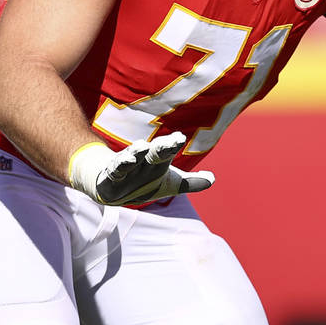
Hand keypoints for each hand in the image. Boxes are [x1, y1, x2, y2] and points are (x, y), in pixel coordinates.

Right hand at [68, 131, 214, 205]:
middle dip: (163, 147)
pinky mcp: (112, 176)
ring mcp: (127, 167)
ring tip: (143, 145)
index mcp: (158, 162)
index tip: (180, 138)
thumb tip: (213, 179)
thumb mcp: (169, 184)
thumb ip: (190, 182)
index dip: (172, 144)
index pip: (167, 151)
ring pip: (133, 157)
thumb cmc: (145, 180)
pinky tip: (126, 161)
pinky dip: (120, 165)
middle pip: (154, 153)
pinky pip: (116, 170)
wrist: (112, 187)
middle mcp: (144, 161)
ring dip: (138, 152)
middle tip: (174, 140)